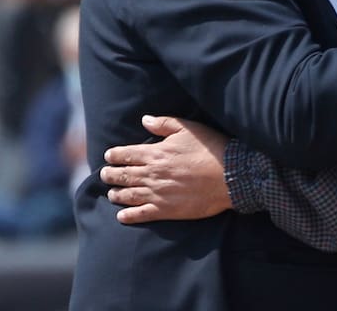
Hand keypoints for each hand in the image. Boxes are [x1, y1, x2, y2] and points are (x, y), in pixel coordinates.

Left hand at [101, 115, 231, 223]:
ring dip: (116, 194)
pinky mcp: (166, 210)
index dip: (114, 155)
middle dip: (110, 175)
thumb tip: (145, 120)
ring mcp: (157, 193)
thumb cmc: (211, 148)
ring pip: (128, 195)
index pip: (126, 154)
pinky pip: (140, 214)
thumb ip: (165, 123)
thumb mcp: (189, 128)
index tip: (108, 156)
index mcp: (155, 153)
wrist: (231, 176)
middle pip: (123, 175)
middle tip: (105, 174)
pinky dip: (128, 215)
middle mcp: (151, 174)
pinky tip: (122, 216)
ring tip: (112, 193)